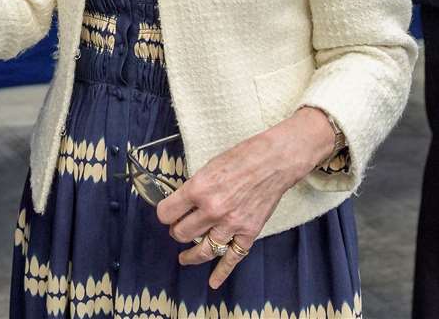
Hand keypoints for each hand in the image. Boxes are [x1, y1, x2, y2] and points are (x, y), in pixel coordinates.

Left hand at [154, 108, 335, 288]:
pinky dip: (221, 272)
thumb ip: (195, 188)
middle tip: (179, 227)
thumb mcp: (208, 167)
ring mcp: (231, 225)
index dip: (164, 214)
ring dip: (190, 255)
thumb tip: (182, 203)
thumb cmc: (242, 157)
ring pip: (202, 250)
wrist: (275, 161)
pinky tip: (213, 282)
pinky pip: (232, 258)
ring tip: (185, 257)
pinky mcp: (248, 233)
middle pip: (181, 233)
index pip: (167, 213)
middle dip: (177, 231)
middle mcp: (212, 210)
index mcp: (198, 189)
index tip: (166, 214)